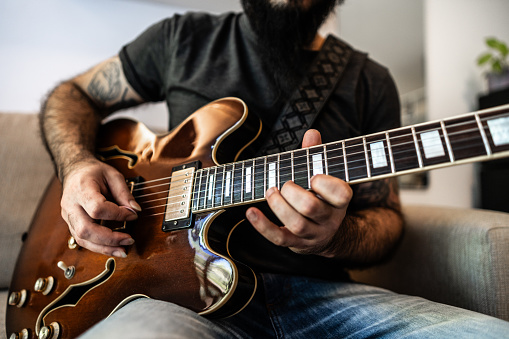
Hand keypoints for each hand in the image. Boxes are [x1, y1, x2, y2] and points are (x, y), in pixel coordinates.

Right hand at [60, 159, 140, 256]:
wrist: (75, 171)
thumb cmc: (94, 172)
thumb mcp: (113, 175)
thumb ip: (124, 192)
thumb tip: (136, 210)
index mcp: (81, 189)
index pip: (97, 208)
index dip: (117, 215)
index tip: (133, 215)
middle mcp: (71, 205)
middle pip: (86, 229)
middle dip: (109, 239)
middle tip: (129, 240)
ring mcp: (68, 216)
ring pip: (82, 239)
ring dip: (103, 248)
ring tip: (122, 250)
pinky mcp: (71, 224)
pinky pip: (82, 240)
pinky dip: (98, 246)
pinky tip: (112, 248)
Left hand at [245, 130, 352, 256]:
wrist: (324, 234)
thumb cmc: (321, 197)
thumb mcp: (324, 178)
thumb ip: (317, 155)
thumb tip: (312, 133)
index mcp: (340, 200)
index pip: (341, 194)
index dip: (326, 184)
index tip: (313, 176)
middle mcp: (329, 219)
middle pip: (312, 208)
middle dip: (294, 192)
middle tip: (285, 184)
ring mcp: (313, 233)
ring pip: (297, 224)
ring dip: (278, 205)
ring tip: (270, 191)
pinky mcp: (295, 244)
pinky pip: (279, 238)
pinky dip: (262, 225)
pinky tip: (250, 212)